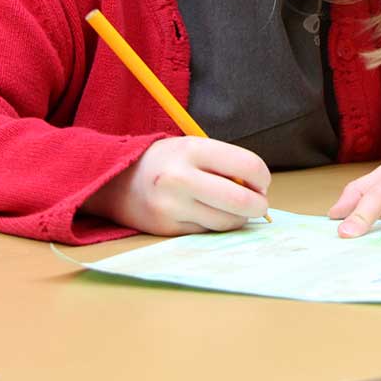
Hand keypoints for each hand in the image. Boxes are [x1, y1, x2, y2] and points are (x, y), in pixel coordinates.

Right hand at [84, 136, 269, 234]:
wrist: (117, 180)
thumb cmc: (168, 162)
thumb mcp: (194, 148)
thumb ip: (226, 163)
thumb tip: (260, 190)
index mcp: (191, 149)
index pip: (247, 166)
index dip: (263, 178)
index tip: (261, 183)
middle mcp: (180, 178)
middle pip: (240, 201)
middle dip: (259, 205)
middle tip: (259, 204)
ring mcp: (171, 206)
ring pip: (226, 222)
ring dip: (238, 218)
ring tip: (232, 208)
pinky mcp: (166, 229)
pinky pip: (207, 232)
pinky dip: (216, 226)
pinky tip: (208, 214)